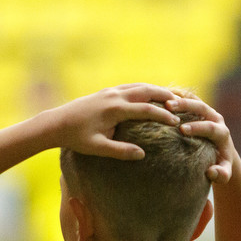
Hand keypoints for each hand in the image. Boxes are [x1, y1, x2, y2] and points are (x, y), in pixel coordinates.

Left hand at [48, 84, 180, 159]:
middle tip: (183, 102)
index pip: (146, 110)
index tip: (177, 122)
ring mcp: (110, 92)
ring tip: (172, 97)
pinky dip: (144, 89)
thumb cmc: (76, 138)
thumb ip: (120, 151)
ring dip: (156, 90)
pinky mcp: (106, 92)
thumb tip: (142, 154)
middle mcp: (114, 96)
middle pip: (146, 90)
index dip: (163, 115)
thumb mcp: (98, 148)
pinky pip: (130, 87)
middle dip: (166, 95)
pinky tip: (151, 95)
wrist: (56, 123)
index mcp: (114, 110)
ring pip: (139, 86)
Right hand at [167, 92, 235, 182]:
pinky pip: (186, 97)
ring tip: (161, 99)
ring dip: (178, 98)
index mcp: (222, 132)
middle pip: (202, 107)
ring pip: (193, 99)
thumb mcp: (223, 173)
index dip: (197, 127)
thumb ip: (221, 175)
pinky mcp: (197, 107)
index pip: (210, 127)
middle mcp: (215, 118)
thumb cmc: (219, 166)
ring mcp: (206, 110)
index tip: (183, 129)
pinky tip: (158, 96)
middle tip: (169, 107)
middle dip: (186, 106)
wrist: (221, 153)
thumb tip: (211, 172)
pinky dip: (174, 95)